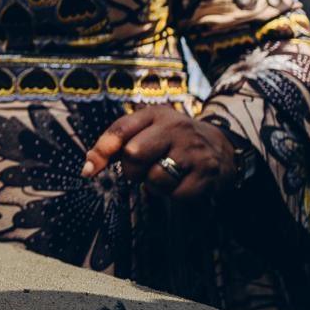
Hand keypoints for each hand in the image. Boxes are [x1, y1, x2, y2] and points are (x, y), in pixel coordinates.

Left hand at [81, 107, 236, 198]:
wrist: (222, 146)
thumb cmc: (172, 139)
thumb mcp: (147, 129)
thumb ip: (116, 142)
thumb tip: (88, 167)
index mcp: (156, 114)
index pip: (120, 130)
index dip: (100, 152)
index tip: (88, 170)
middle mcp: (176, 128)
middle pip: (134, 154)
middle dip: (131, 170)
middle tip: (141, 170)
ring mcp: (193, 150)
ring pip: (154, 178)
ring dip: (153, 184)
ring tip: (164, 174)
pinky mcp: (207, 173)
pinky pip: (176, 194)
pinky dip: (172, 194)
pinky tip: (179, 182)